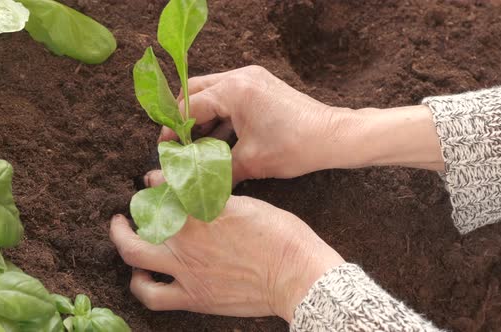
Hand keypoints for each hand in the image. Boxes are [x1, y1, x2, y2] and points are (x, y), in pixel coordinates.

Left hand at [109, 171, 343, 321]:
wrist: (296, 276)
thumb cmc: (281, 236)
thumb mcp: (248, 204)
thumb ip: (216, 200)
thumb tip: (200, 196)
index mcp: (201, 211)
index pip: (164, 188)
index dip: (153, 182)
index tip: (153, 181)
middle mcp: (186, 238)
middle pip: (140, 221)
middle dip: (126, 216)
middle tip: (123, 215)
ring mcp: (185, 270)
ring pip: (135, 256)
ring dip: (125, 245)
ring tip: (127, 243)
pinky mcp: (193, 297)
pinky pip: (153, 296)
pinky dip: (141, 286)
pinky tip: (142, 280)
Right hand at [160, 65, 444, 181]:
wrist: (334, 138)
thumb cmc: (295, 147)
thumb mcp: (250, 162)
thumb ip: (216, 170)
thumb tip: (192, 184)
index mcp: (234, 90)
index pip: (190, 105)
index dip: (174, 128)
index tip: (166, 147)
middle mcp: (241, 77)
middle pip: (196, 91)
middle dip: (183, 117)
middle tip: (177, 142)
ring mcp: (252, 80)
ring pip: (213, 94)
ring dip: (202, 117)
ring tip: (195, 145)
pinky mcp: (262, 88)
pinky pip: (230, 98)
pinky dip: (220, 117)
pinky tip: (217, 140)